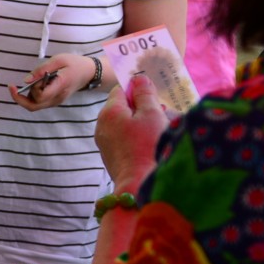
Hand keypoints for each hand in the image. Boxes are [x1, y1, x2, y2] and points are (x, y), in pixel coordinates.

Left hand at [10, 53, 93, 112]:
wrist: (88, 72)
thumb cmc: (74, 63)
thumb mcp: (59, 60)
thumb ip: (42, 70)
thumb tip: (26, 80)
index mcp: (60, 86)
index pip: (40, 96)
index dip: (31, 90)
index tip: (28, 80)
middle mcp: (57, 98)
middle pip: (34, 106)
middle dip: (20, 99)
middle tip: (12, 87)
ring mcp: (56, 101)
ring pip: (35, 106)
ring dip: (25, 96)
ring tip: (29, 82)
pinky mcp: (54, 101)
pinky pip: (39, 103)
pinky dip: (31, 96)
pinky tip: (34, 85)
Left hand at [95, 73, 169, 191]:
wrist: (139, 185)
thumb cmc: (148, 147)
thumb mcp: (151, 114)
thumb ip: (145, 94)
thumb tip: (138, 78)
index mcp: (109, 112)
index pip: (121, 90)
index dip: (138, 90)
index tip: (154, 97)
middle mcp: (102, 125)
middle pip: (123, 107)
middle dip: (143, 108)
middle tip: (162, 115)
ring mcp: (104, 142)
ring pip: (125, 124)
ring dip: (142, 123)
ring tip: (160, 131)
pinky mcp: (110, 156)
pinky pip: (124, 139)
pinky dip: (137, 138)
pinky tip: (151, 144)